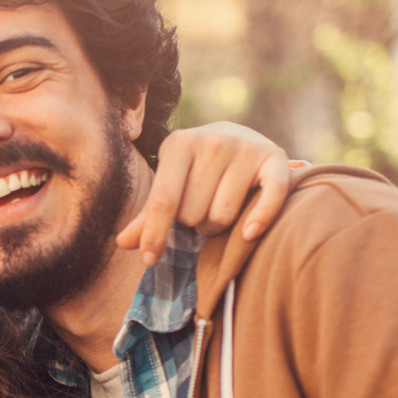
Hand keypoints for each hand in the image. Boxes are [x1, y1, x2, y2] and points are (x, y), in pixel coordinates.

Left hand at [117, 122, 295, 267]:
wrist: (239, 138)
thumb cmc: (195, 171)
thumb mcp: (168, 184)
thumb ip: (147, 215)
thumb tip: (123, 243)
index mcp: (178, 143)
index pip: (163, 201)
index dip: (155, 234)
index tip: (149, 259)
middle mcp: (213, 141)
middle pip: (194, 214)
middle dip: (194, 222)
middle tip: (200, 207)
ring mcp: (245, 147)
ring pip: (224, 216)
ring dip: (219, 224)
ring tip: (220, 205)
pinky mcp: (274, 157)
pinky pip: (270, 199)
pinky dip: (259, 220)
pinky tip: (249, 233)